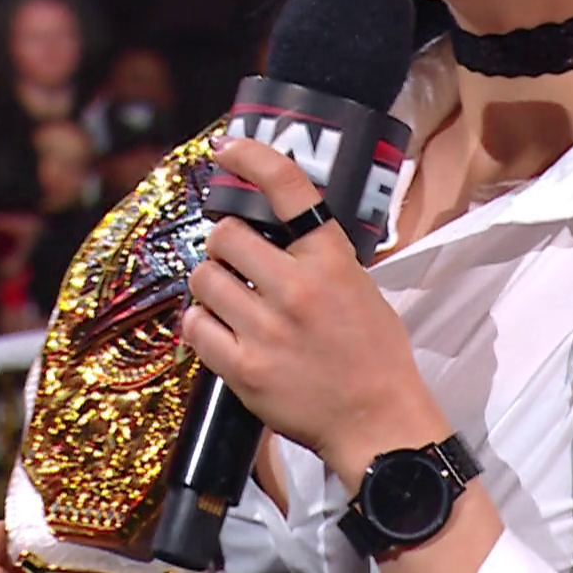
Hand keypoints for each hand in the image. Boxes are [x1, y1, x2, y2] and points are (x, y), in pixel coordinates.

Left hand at [180, 137, 448, 480]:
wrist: (376, 422)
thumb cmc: (373, 354)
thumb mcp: (361, 286)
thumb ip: (318, 256)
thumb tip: (276, 226)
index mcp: (331, 260)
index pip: (287, 188)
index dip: (251, 158)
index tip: (227, 149)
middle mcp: (296, 289)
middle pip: (225, 235)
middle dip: (224, 244)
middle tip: (234, 259)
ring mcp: (267, 331)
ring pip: (204, 279)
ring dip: (210, 284)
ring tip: (229, 298)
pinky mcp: (243, 369)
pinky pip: (195, 327)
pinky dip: (200, 324)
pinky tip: (217, 328)